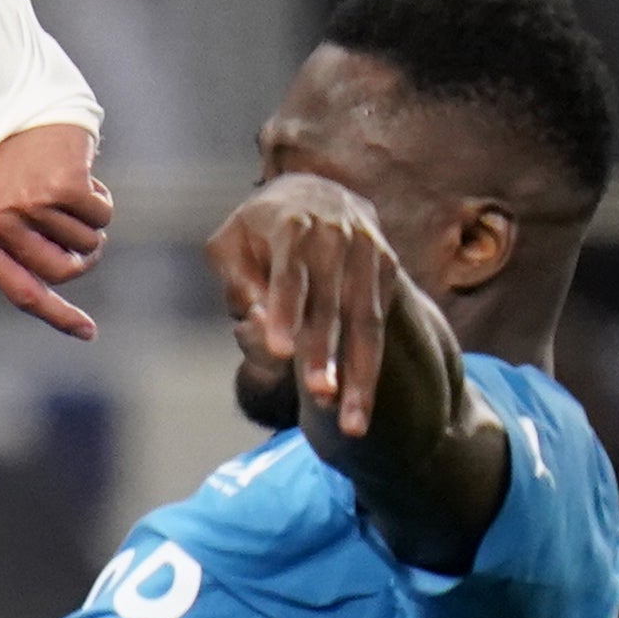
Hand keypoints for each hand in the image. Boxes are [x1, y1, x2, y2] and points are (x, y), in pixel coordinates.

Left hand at [0, 122, 110, 341]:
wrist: (30, 106)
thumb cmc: (20, 165)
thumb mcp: (2, 211)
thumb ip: (18, 253)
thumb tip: (52, 299)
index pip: (21, 293)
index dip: (57, 316)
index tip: (89, 332)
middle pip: (62, 273)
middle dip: (82, 255)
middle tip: (79, 226)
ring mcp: (27, 204)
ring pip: (87, 243)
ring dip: (90, 219)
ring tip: (69, 189)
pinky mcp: (60, 186)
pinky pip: (103, 215)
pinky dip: (103, 198)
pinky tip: (82, 175)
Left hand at [209, 170, 404, 438]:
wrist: (315, 193)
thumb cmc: (258, 230)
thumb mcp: (230, 244)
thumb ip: (236, 280)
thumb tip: (254, 320)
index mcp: (293, 225)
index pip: (289, 273)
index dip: (284, 311)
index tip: (278, 352)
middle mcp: (337, 235)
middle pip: (333, 303)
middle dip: (326, 352)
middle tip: (320, 397)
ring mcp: (369, 252)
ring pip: (367, 322)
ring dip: (360, 374)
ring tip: (352, 424)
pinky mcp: (388, 268)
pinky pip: (381, 324)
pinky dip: (371, 366)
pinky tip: (361, 406)